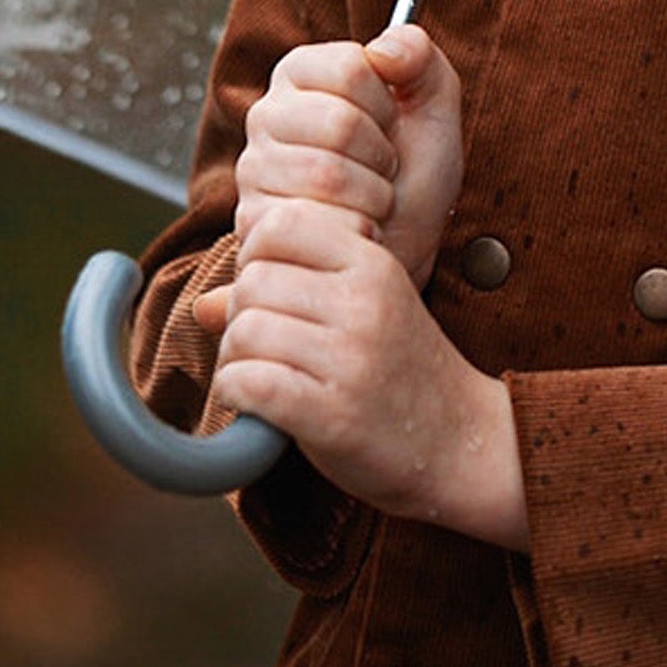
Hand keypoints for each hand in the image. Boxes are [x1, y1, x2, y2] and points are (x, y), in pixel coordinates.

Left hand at [191, 192, 525, 548]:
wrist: (464, 444)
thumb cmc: (405, 374)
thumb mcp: (365, 312)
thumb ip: (290, 293)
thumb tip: (202, 305)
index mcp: (374, 264)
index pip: (279, 222)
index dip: (255, 254)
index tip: (268, 290)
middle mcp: (364, 303)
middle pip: (252, 281)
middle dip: (239, 314)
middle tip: (262, 345)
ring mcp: (351, 360)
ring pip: (244, 331)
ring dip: (235, 358)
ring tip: (260, 375)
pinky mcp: (333, 416)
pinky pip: (250, 383)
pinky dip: (236, 394)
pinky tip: (256, 404)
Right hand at [234, 27, 463, 287]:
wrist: (401, 251)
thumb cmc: (413, 181)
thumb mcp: (433, 110)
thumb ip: (420, 57)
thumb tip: (383, 49)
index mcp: (303, 75)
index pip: (349, 66)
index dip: (386, 103)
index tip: (388, 123)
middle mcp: (267, 115)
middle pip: (340, 121)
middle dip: (381, 155)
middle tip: (379, 168)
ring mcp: (254, 170)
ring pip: (328, 173)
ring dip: (370, 194)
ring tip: (367, 198)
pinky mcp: (254, 223)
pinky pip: (317, 220)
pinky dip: (353, 228)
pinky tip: (349, 227)